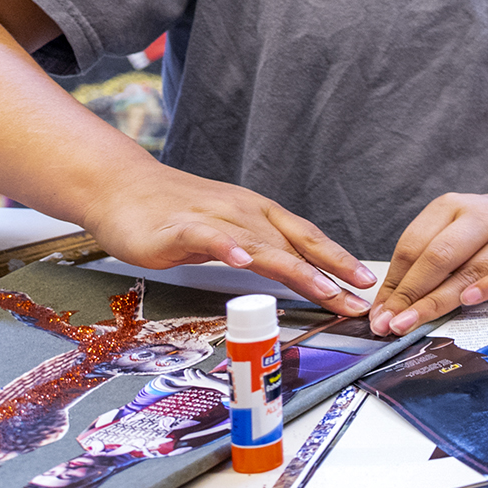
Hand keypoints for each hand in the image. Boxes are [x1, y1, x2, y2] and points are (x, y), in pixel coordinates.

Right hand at [83, 163, 373, 307]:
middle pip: (295, 246)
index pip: (308, 239)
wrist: (121, 186)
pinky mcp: (180, 228)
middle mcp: (245, 213)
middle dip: (331, 274)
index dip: (340, 261)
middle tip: (358, 300)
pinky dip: (228, 248)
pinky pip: (209, 238)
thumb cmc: (176, 213)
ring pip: (263, 245)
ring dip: (296, 268)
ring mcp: (215, 218)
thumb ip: (257, 251)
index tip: (366, 285)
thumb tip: (294, 273)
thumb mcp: (227, 232)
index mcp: (259, 215)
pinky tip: (243, 261)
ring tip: (323, 289)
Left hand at [375, 191, 487, 334]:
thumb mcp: (450, 234)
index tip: (381, 312)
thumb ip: (420, 266)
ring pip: (471, 270)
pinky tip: (469, 302)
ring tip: (415, 323)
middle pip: (439, 256)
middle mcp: (482, 215)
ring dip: (439, 301)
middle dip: (411, 294)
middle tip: (392, 323)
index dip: (394, 282)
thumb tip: (387, 309)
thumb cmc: (484, 235)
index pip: (414, 246)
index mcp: (451, 206)